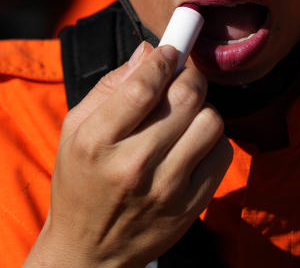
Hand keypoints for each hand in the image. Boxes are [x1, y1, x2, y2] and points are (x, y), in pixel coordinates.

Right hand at [23, 42, 233, 267]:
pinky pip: (223, 153)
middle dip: (189, 76)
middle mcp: (132, 166)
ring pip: (210, 122)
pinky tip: (192, 142)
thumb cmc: (81, 180)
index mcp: (96, 142)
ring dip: (202, 108)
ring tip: (185, 113)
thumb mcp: (76, 130)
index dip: (164, 60)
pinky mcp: (191, 206)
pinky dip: (213, 139)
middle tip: (182, 76)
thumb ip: (111, 86)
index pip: (143, 87)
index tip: (170, 50)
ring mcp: (166, 189)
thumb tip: (148, 51)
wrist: (90, 251)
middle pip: (185, 97)